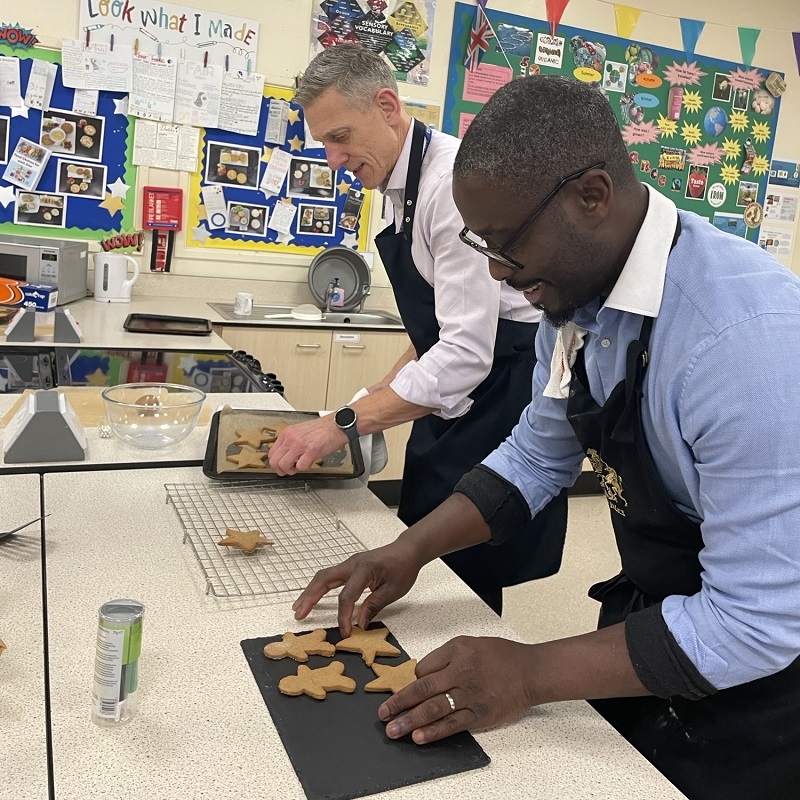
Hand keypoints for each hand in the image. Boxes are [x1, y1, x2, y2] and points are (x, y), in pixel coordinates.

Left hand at [268, 415, 346, 474]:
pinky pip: (301, 467)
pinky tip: (310, 462)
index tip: (281, 466)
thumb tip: (284, 455)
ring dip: (291, 470)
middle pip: (274, 461)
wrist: (336, 425)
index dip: (276, 463)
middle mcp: (291, 438)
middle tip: (289, 470)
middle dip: (281, 470)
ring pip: (284, 465)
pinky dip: (305, 468)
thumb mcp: (300, 431)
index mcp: (287, 433)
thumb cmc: (322, 429)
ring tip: (300, 466)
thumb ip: (290, 442)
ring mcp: (300, 445)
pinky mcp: (311, 451)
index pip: (272, 453)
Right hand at [292, 539, 423, 633]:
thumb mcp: (393, 591)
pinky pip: (329, 576)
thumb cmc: (403, 567)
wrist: (407, 551)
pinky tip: (312, 597)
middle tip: (299, 614)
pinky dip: (318, 587)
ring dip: (310, 592)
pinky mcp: (350, 567)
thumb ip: (374, 606)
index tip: (345, 632)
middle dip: (310, 597)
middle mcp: (352, 564)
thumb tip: (359, 624)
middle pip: (324, 580)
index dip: (343, 616)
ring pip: (323, 577)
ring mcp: (349, 564)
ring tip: (299, 607)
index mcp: (364, 569)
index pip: (347, 595)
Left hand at [378, 636, 535, 743]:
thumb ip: (447, 656)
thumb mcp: (470, 643)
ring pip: (434, 709)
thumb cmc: (501, 656)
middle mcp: (462, 672)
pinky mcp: (480, 714)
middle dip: (400, 703)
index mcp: (457, 651)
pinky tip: (419, 737)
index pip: (424, 669)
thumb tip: (422, 674)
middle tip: (383, 714)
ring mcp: (471, 695)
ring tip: (394, 729)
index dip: (410, 682)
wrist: (530, 671)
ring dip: (410, 720)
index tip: (401, 694)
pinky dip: (434, 732)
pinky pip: (453, 725)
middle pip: (423, 689)